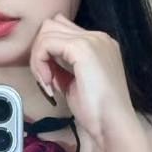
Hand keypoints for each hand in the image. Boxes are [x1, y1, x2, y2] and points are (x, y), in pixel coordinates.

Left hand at [30, 12, 134, 148]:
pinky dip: (40, 63)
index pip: (62, 30)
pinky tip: (49, 83)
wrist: (113, 125)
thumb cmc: (97, 113)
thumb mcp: (75, 84)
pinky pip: (46, 43)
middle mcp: (98, 36)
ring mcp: (92, 39)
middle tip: (45, 80)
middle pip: (52, 25)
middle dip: (40, 52)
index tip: (49, 80)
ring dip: (38, 58)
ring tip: (47, 83)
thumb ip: (62, 68)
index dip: (47, 53)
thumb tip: (45, 63)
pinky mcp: (82, 48)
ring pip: (46, 31)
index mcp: (99, 44)